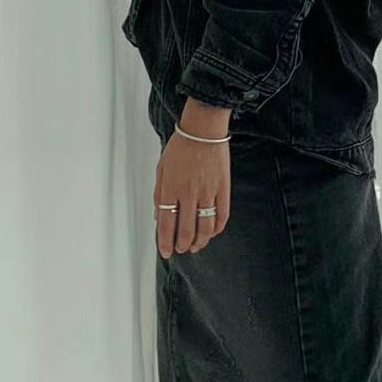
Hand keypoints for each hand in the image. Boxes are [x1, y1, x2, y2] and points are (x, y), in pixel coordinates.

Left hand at [154, 98, 231, 258]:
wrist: (203, 130)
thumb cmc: (181, 147)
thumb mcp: (162, 169)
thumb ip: (159, 194)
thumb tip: (158, 217)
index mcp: (170, 188)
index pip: (166, 224)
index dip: (165, 242)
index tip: (165, 251)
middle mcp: (188, 193)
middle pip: (186, 230)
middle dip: (182, 245)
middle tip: (181, 250)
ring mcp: (208, 192)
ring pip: (205, 227)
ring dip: (200, 241)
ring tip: (196, 246)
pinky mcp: (223, 189)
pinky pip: (222, 215)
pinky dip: (217, 228)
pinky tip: (212, 233)